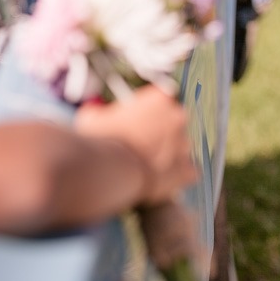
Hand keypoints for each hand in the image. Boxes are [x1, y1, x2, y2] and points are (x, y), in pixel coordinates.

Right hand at [75, 85, 197, 204]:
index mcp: (159, 98)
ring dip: (169, 155)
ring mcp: (184, 144)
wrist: (110, 170)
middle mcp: (177, 117)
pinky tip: (161, 182)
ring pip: (181, 148)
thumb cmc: (98, 140)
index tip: (136, 122)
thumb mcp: (92, 118)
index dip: (148, 112)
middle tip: (141, 145)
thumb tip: (94, 114)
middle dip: (162, 132)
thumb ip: (100, 113)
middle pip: (174, 122)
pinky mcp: (187, 170)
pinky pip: (188, 172)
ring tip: (147, 167)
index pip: (161, 99)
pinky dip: (178, 177)